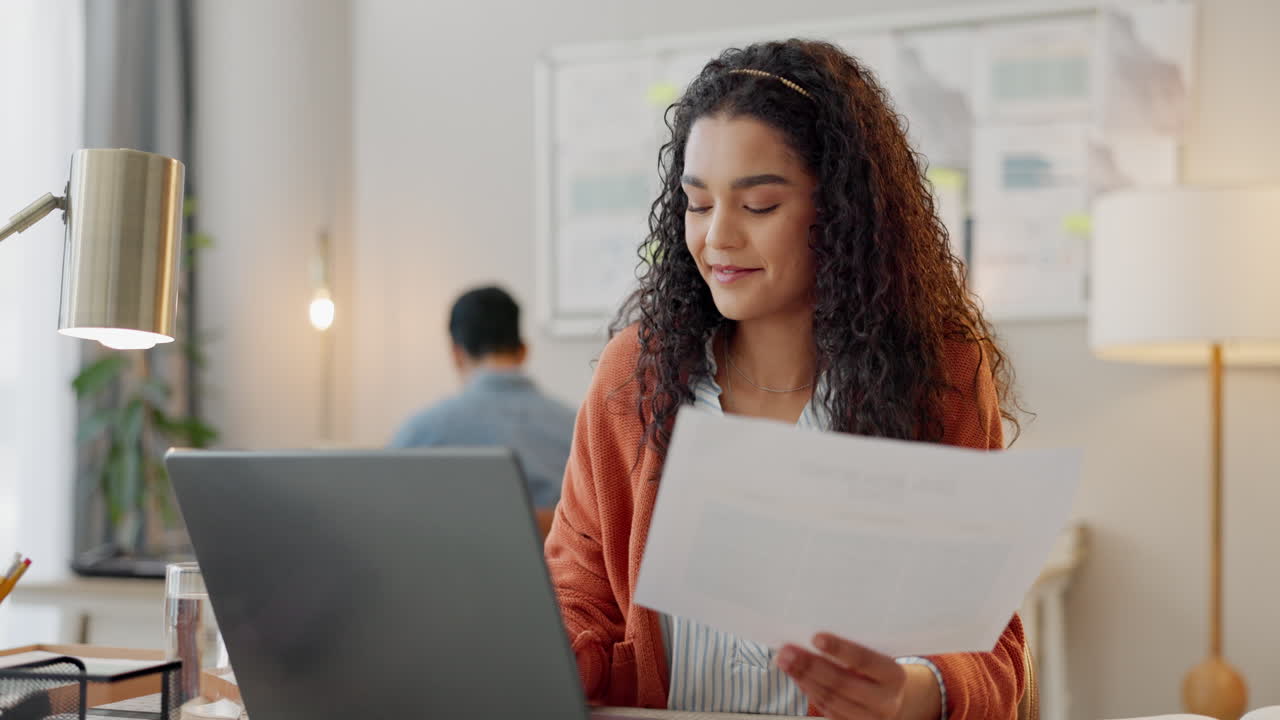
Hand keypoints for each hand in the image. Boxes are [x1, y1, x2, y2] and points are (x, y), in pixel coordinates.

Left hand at [776, 633, 907, 719]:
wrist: (893, 700)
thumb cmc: (879, 670)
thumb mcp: (879, 655)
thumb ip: (855, 648)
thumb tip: (815, 635)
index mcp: (894, 676)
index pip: (865, 660)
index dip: (840, 649)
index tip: (816, 638)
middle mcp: (884, 701)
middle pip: (842, 683)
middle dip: (810, 666)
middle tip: (787, 651)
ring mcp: (869, 718)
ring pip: (830, 699)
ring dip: (803, 679)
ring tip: (784, 662)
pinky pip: (827, 710)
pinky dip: (808, 691)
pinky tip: (796, 677)